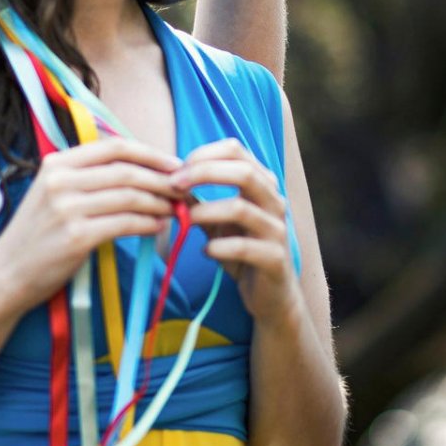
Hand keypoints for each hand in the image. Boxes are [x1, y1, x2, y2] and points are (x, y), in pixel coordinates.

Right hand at [0, 137, 184, 313]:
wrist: (7, 273)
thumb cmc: (37, 235)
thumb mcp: (53, 194)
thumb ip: (86, 177)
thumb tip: (138, 170)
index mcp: (56, 164)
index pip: (114, 147)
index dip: (149, 153)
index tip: (173, 164)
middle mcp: (61, 182)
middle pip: (126, 171)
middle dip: (161, 180)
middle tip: (182, 189)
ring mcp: (68, 209)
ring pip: (130, 197)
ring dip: (159, 203)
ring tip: (174, 209)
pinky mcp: (76, 237)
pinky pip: (125, 224)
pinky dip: (148, 224)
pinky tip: (159, 227)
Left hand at [176, 139, 299, 325]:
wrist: (271, 295)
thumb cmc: (242, 252)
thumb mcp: (217, 223)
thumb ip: (197, 203)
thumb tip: (167, 184)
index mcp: (262, 184)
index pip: (236, 150)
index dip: (203, 154)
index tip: (176, 171)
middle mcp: (274, 201)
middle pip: (243, 172)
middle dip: (203, 174)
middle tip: (174, 186)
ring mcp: (277, 230)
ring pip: (241, 209)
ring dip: (206, 212)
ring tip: (185, 221)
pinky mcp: (276, 258)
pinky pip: (245, 247)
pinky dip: (219, 247)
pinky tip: (205, 252)